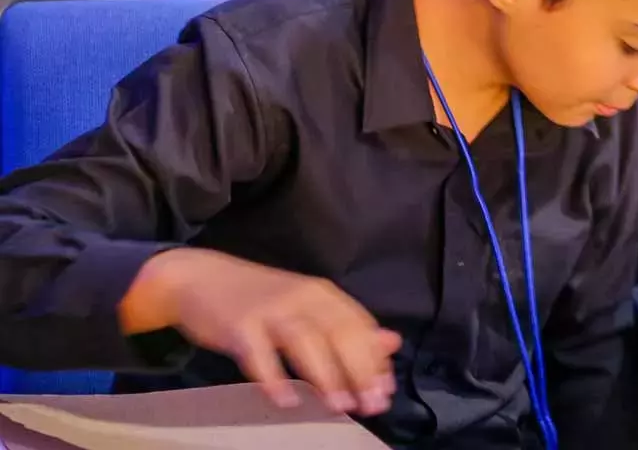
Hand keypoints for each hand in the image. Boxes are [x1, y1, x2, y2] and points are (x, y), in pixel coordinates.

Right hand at [137, 249, 399, 415]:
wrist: (199, 278)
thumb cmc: (260, 300)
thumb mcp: (308, 306)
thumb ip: (348, 325)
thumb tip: (392, 342)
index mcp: (324, 295)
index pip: (360, 325)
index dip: (376, 359)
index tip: (386, 391)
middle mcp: (302, 298)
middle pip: (340, 333)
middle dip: (359, 371)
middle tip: (371, 405)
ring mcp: (270, 310)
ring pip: (305, 341)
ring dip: (325, 375)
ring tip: (339, 406)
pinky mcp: (238, 324)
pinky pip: (258, 353)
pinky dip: (273, 377)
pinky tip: (286, 400)